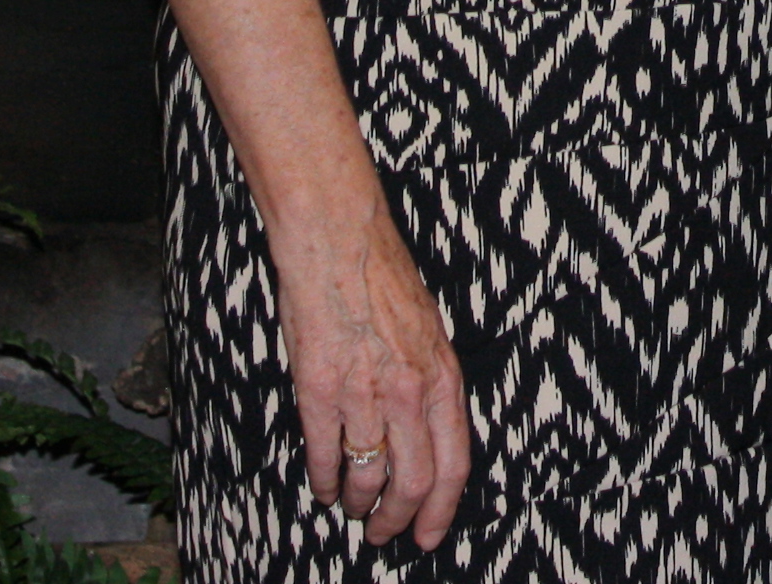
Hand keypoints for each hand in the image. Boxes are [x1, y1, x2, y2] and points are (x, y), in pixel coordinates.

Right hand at [275, 205, 471, 551]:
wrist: (337, 236)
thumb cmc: (381, 276)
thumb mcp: (429, 331)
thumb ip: (430, 383)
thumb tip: (429, 436)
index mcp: (442, 376)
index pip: (453, 465)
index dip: (441, 511)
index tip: (428, 535)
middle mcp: (408, 390)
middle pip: (412, 483)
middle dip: (397, 521)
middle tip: (383, 534)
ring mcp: (363, 391)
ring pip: (367, 477)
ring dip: (360, 504)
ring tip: (353, 510)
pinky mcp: (318, 388)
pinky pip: (324, 455)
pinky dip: (324, 481)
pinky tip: (324, 488)